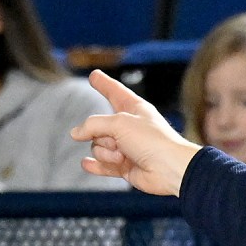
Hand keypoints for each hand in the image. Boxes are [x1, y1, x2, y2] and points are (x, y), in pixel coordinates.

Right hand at [72, 71, 202, 194]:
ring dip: (106, 153)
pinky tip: (86, 163)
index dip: (104, 83)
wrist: (170, 169)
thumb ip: (93, 125)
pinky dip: (96, 165)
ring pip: (99, 147)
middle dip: (102, 135)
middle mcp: (129, 127)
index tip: (95, 75)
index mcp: (134, 108)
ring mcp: (127, 147)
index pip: (115, 91)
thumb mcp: (119, 123)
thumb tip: (75, 133)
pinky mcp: (126, 166)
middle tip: (116, 141)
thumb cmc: (152, 140)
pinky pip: (104, 165)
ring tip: (122, 156)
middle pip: (99, 126)